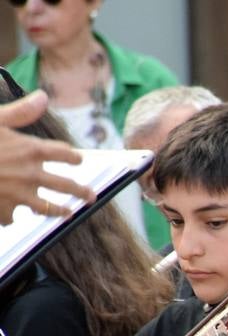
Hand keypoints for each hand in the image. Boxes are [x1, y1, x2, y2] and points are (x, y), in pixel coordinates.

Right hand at [0, 91, 93, 224]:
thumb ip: (20, 112)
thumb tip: (43, 97)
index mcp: (31, 149)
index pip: (63, 154)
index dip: (72, 157)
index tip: (78, 160)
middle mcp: (31, 174)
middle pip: (67, 186)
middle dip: (81, 191)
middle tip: (90, 196)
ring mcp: (20, 194)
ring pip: (48, 208)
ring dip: (59, 211)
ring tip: (67, 212)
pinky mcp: (5, 210)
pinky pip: (12, 217)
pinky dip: (10, 216)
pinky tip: (10, 216)